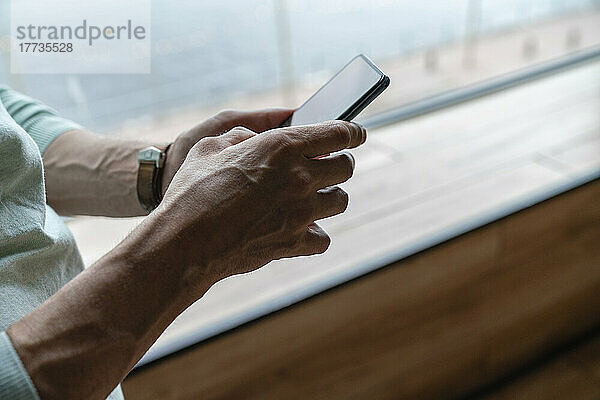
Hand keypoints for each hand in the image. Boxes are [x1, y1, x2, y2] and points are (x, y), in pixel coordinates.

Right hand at [147, 119, 366, 299]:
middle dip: (342, 162)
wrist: (184, 242)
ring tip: (315, 197)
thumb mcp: (211, 145)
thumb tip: (256, 139)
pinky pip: (324, 238)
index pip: (338, 132)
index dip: (353, 131)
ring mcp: (301, 213)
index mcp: (282, 146)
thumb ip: (242, 136)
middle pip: (347, 167)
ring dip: (331, 196)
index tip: (358, 133)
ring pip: (341, 201)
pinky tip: (301, 229)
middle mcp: (300, 178)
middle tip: (330, 165)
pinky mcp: (295, 243)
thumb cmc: (192, 190)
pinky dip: (316, 233)